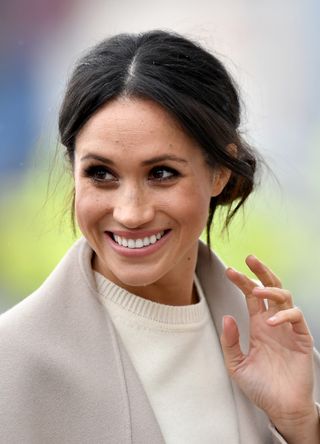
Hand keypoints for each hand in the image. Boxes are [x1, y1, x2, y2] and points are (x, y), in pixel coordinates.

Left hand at [220, 255, 318, 442]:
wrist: (280, 409)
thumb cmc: (260, 387)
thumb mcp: (236, 365)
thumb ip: (230, 342)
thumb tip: (227, 317)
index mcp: (258, 325)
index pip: (250, 296)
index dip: (241, 281)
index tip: (229, 270)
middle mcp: (273, 322)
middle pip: (269, 288)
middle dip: (261, 271)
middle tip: (250, 258)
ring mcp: (287, 328)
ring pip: (284, 297)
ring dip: (270, 290)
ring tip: (255, 290)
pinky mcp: (301, 338)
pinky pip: (296, 317)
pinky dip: (284, 314)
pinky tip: (271, 319)